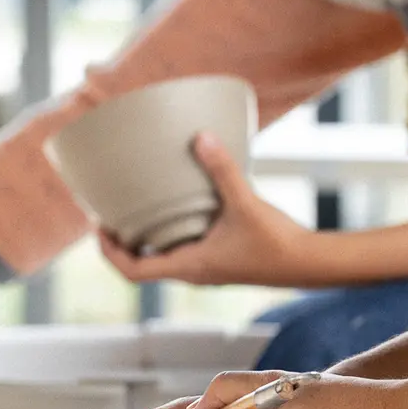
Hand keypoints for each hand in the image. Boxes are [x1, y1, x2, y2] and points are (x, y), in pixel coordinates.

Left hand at [98, 132, 315, 285]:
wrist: (309, 264)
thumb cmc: (277, 243)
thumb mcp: (245, 203)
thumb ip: (223, 170)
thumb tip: (202, 136)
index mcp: (189, 266)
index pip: (134, 272)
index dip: (109, 253)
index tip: (98, 227)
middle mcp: (193, 272)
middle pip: (143, 266)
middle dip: (121, 243)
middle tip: (108, 214)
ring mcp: (207, 269)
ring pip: (163, 259)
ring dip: (145, 240)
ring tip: (134, 209)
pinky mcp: (220, 260)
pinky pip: (183, 250)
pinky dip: (169, 235)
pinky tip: (177, 207)